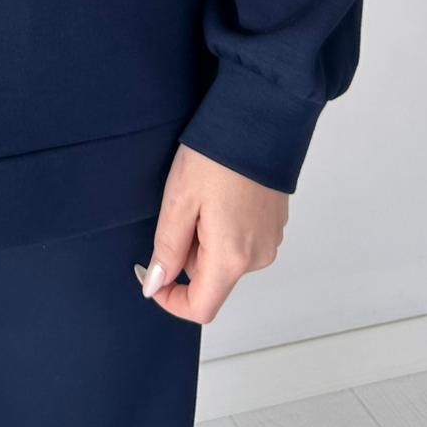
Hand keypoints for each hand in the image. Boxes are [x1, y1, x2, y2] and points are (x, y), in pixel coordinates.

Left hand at [133, 143, 288, 321]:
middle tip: (181, 207)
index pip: (201, 308)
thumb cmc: (217, 156)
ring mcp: (270, 240)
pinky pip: (241, 240)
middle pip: (211, 278)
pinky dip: (223, 226)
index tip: (152, 274)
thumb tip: (155, 286)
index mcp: (232, 257)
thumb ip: (167, 249)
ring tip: (203, 194)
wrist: (259, 119)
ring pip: (224, 258)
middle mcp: (257, 257)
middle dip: (186, 254)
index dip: (171, 299)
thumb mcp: (179, 200)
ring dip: (205, 238)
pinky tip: (220, 192)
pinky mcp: (275, 224)